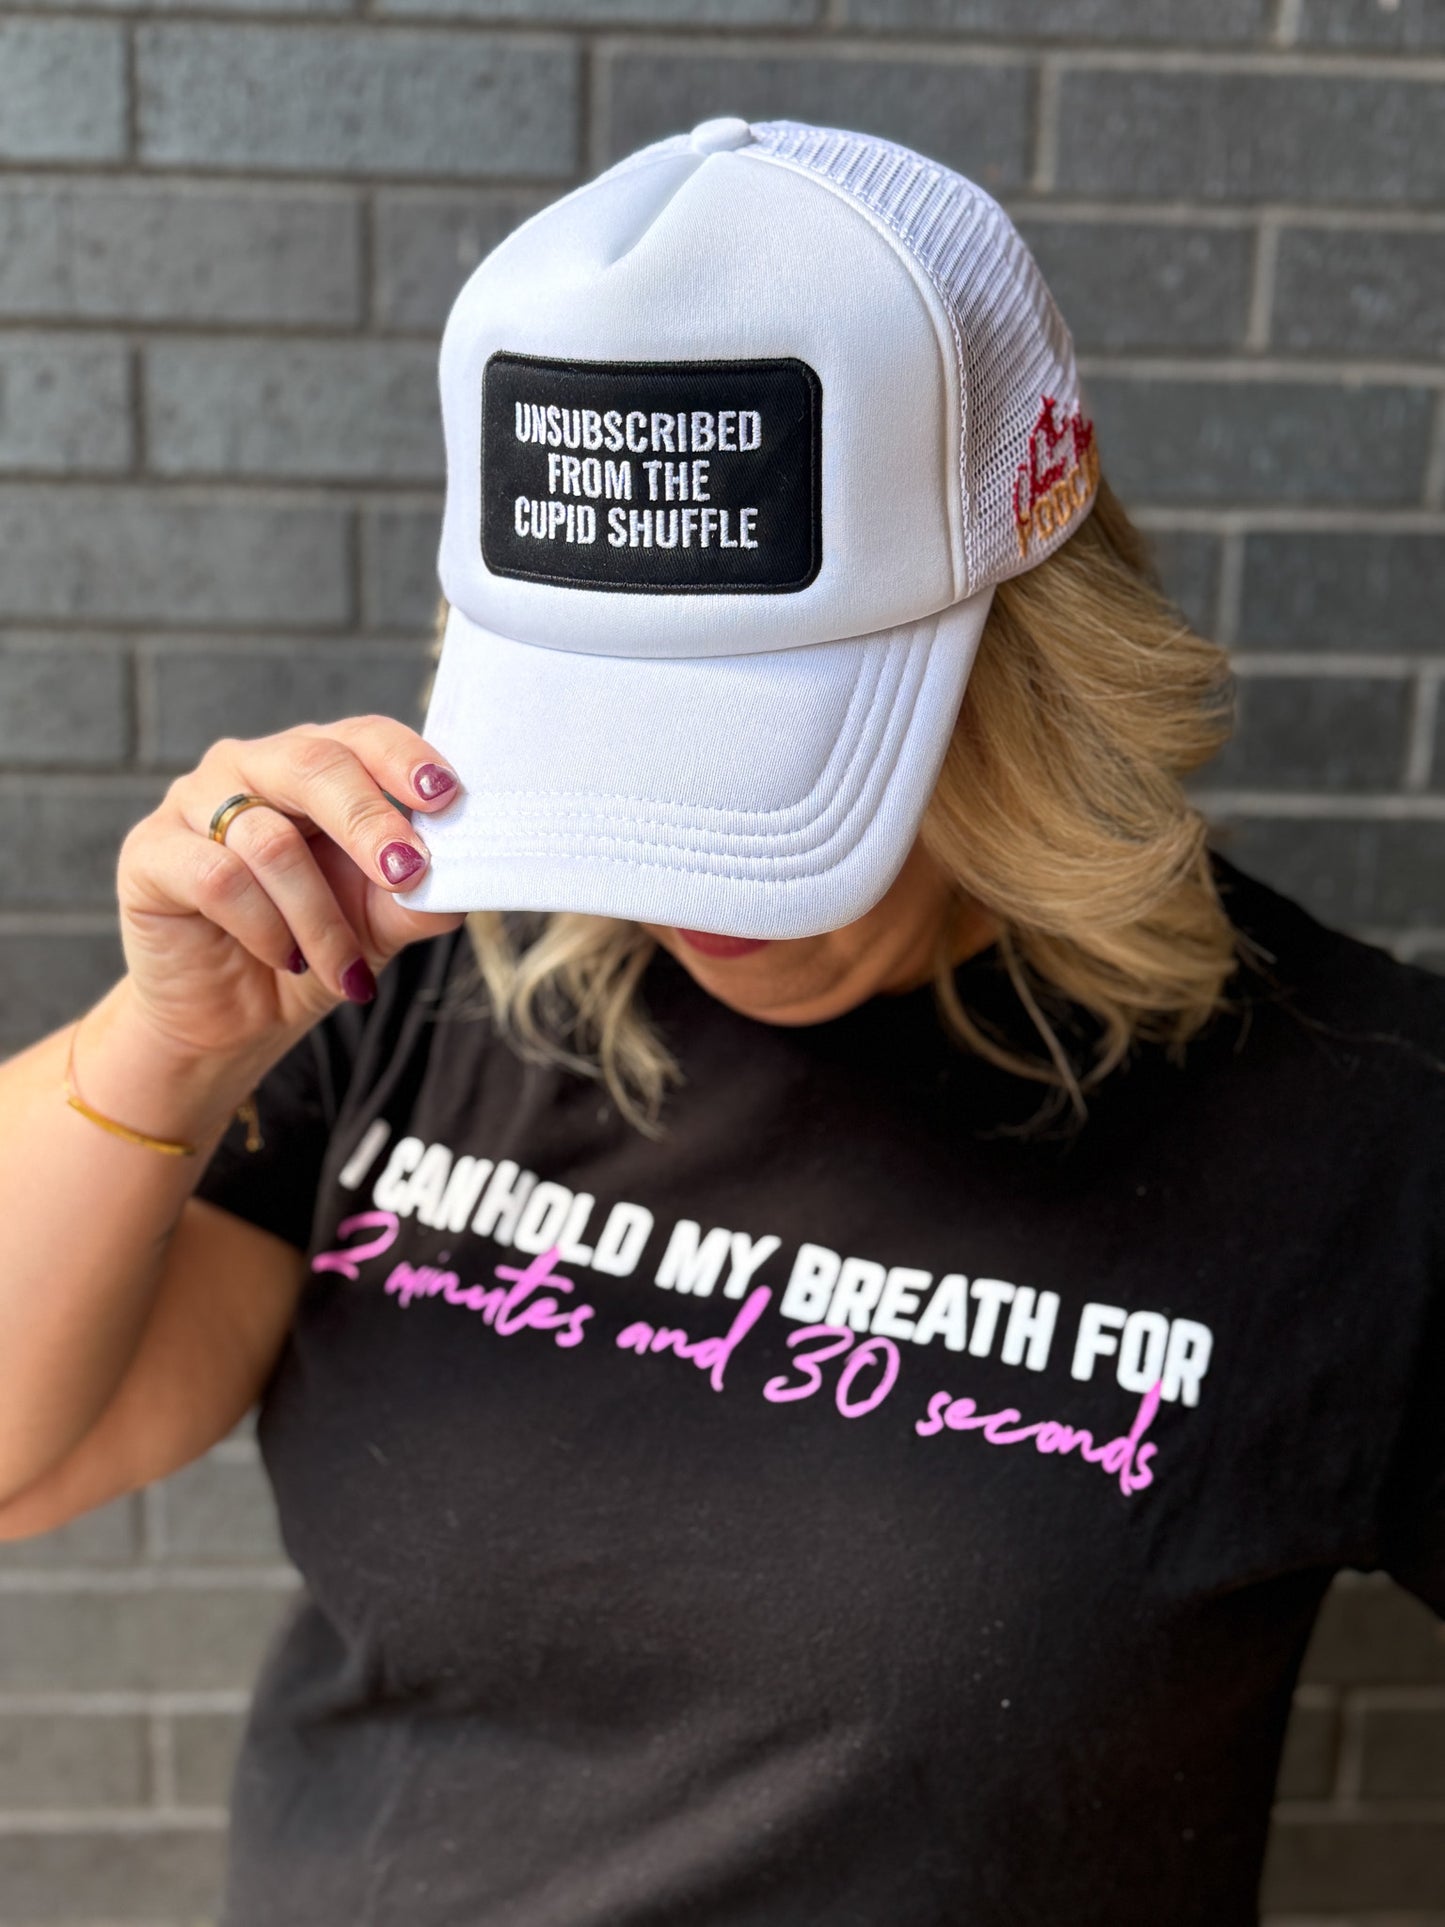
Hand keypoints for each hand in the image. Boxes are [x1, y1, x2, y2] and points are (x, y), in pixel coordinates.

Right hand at [115, 717, 466, 1064]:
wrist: (231, 1020)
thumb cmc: (308, 950)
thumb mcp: (378, 926)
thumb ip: (418, 898)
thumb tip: (464, 880)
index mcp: (313, 767)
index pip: (362, 737)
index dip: (405, 761)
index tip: (446, 799)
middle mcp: (250, 768)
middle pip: (312, 764)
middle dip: (368, 822)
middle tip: (405, 872)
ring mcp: (192, 803)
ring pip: (270, 839)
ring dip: (320, 917)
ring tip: (343, 968)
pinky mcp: (150, 852)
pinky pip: (218, 877)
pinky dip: (264, 926)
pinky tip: (283, 958)